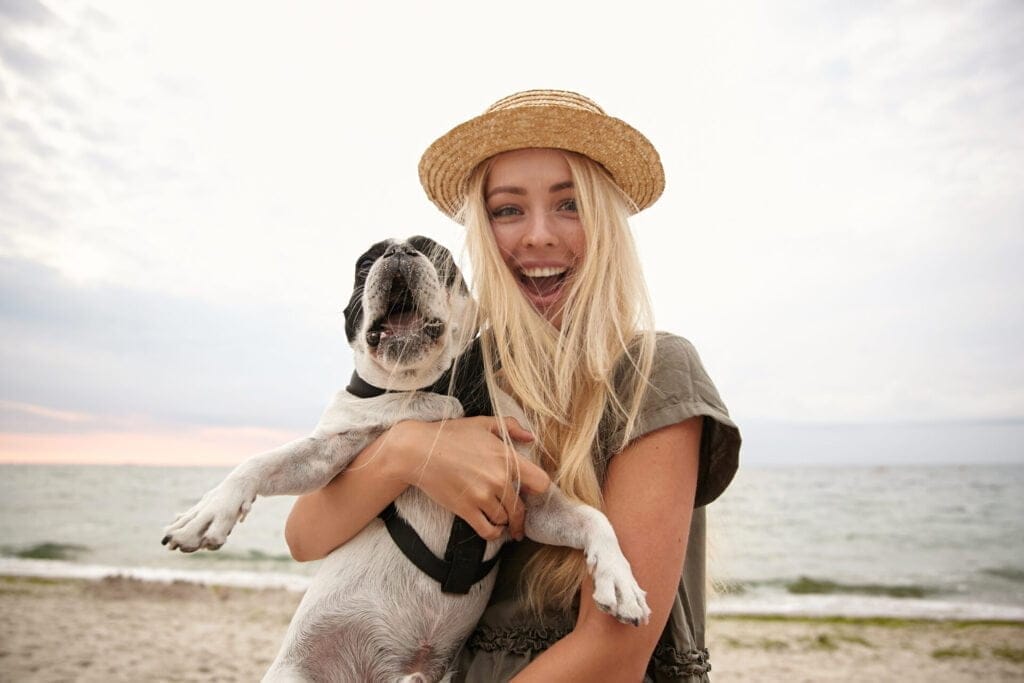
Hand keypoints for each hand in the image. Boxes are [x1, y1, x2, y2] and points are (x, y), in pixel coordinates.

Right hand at [389, 417, 548, 539]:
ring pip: (505, 519)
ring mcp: (482, 496)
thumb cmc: (450, 434)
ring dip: (506, 522)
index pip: (540, 483)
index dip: (539, 490)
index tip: (532, 494)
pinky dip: (494, 533)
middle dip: (521, 515)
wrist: (418, 451)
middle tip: (518, 519)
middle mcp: (499, 479)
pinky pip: (489, 530)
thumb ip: (511, 427)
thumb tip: (531, 437)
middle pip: (521, 508)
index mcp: (507, 457)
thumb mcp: (483, 422)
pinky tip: (494, 529)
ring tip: (504, 522)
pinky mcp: (466, 509)